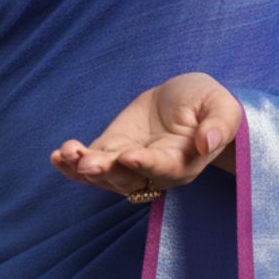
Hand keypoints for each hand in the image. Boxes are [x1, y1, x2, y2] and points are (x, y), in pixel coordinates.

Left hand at [50, 72, 241, 197]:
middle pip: (128, 179)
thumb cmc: (209, 103)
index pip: (163, 169)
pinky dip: (72, 165)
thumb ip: (218, 125)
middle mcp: (154, 171)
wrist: (188, 99)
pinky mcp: (113, 151)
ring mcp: (130, 163)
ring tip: (67, 154)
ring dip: (84, 168)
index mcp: (183, 162)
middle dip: (106, 171)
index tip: (128, 155)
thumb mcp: (221, 107)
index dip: (146, 165)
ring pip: (105, 175)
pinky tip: (57, 157)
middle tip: (87, 161)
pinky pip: (91, 164)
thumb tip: (208, 143)